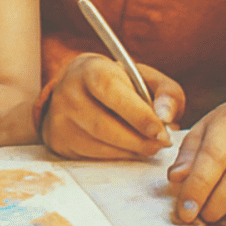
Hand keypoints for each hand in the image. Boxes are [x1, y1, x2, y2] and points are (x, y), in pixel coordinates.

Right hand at [42, 53, 184, 159]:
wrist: (78, 87)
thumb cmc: (119, 84)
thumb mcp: (145, 79)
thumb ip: (167, 93)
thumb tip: (166, 117)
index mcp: (90, 69)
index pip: (111, 92)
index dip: (138, 114)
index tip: (161, 132)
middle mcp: (67, 92)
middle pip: (103, 124)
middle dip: (138, 140)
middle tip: (161, 144)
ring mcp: (58, 117)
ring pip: (98, 144)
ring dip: (130, 151)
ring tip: (148, 146)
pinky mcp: (58, 139)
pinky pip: (91, 155)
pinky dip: (116, 156)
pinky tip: (128, 149)